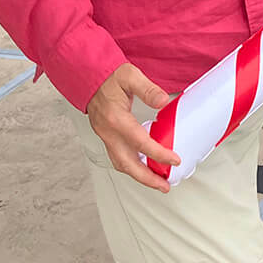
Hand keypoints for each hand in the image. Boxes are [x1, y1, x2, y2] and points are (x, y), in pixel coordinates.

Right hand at [86, 63, 178, 192]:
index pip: (140, 143)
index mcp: (116, 119)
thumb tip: (163, 101)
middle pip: (127, 164)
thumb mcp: (130, 76)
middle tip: (164, 186)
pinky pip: (117, 157)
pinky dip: (130, 166)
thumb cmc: (109, 77)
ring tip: (155, 181)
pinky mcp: (106, 136)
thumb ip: (148, 89)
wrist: (89, 77)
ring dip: (138, 175)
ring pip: (120, 164)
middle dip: (146, 179)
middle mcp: (109, 132)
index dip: (158, 154)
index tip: (174, 160)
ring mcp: (105, 136)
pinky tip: (142, 166)